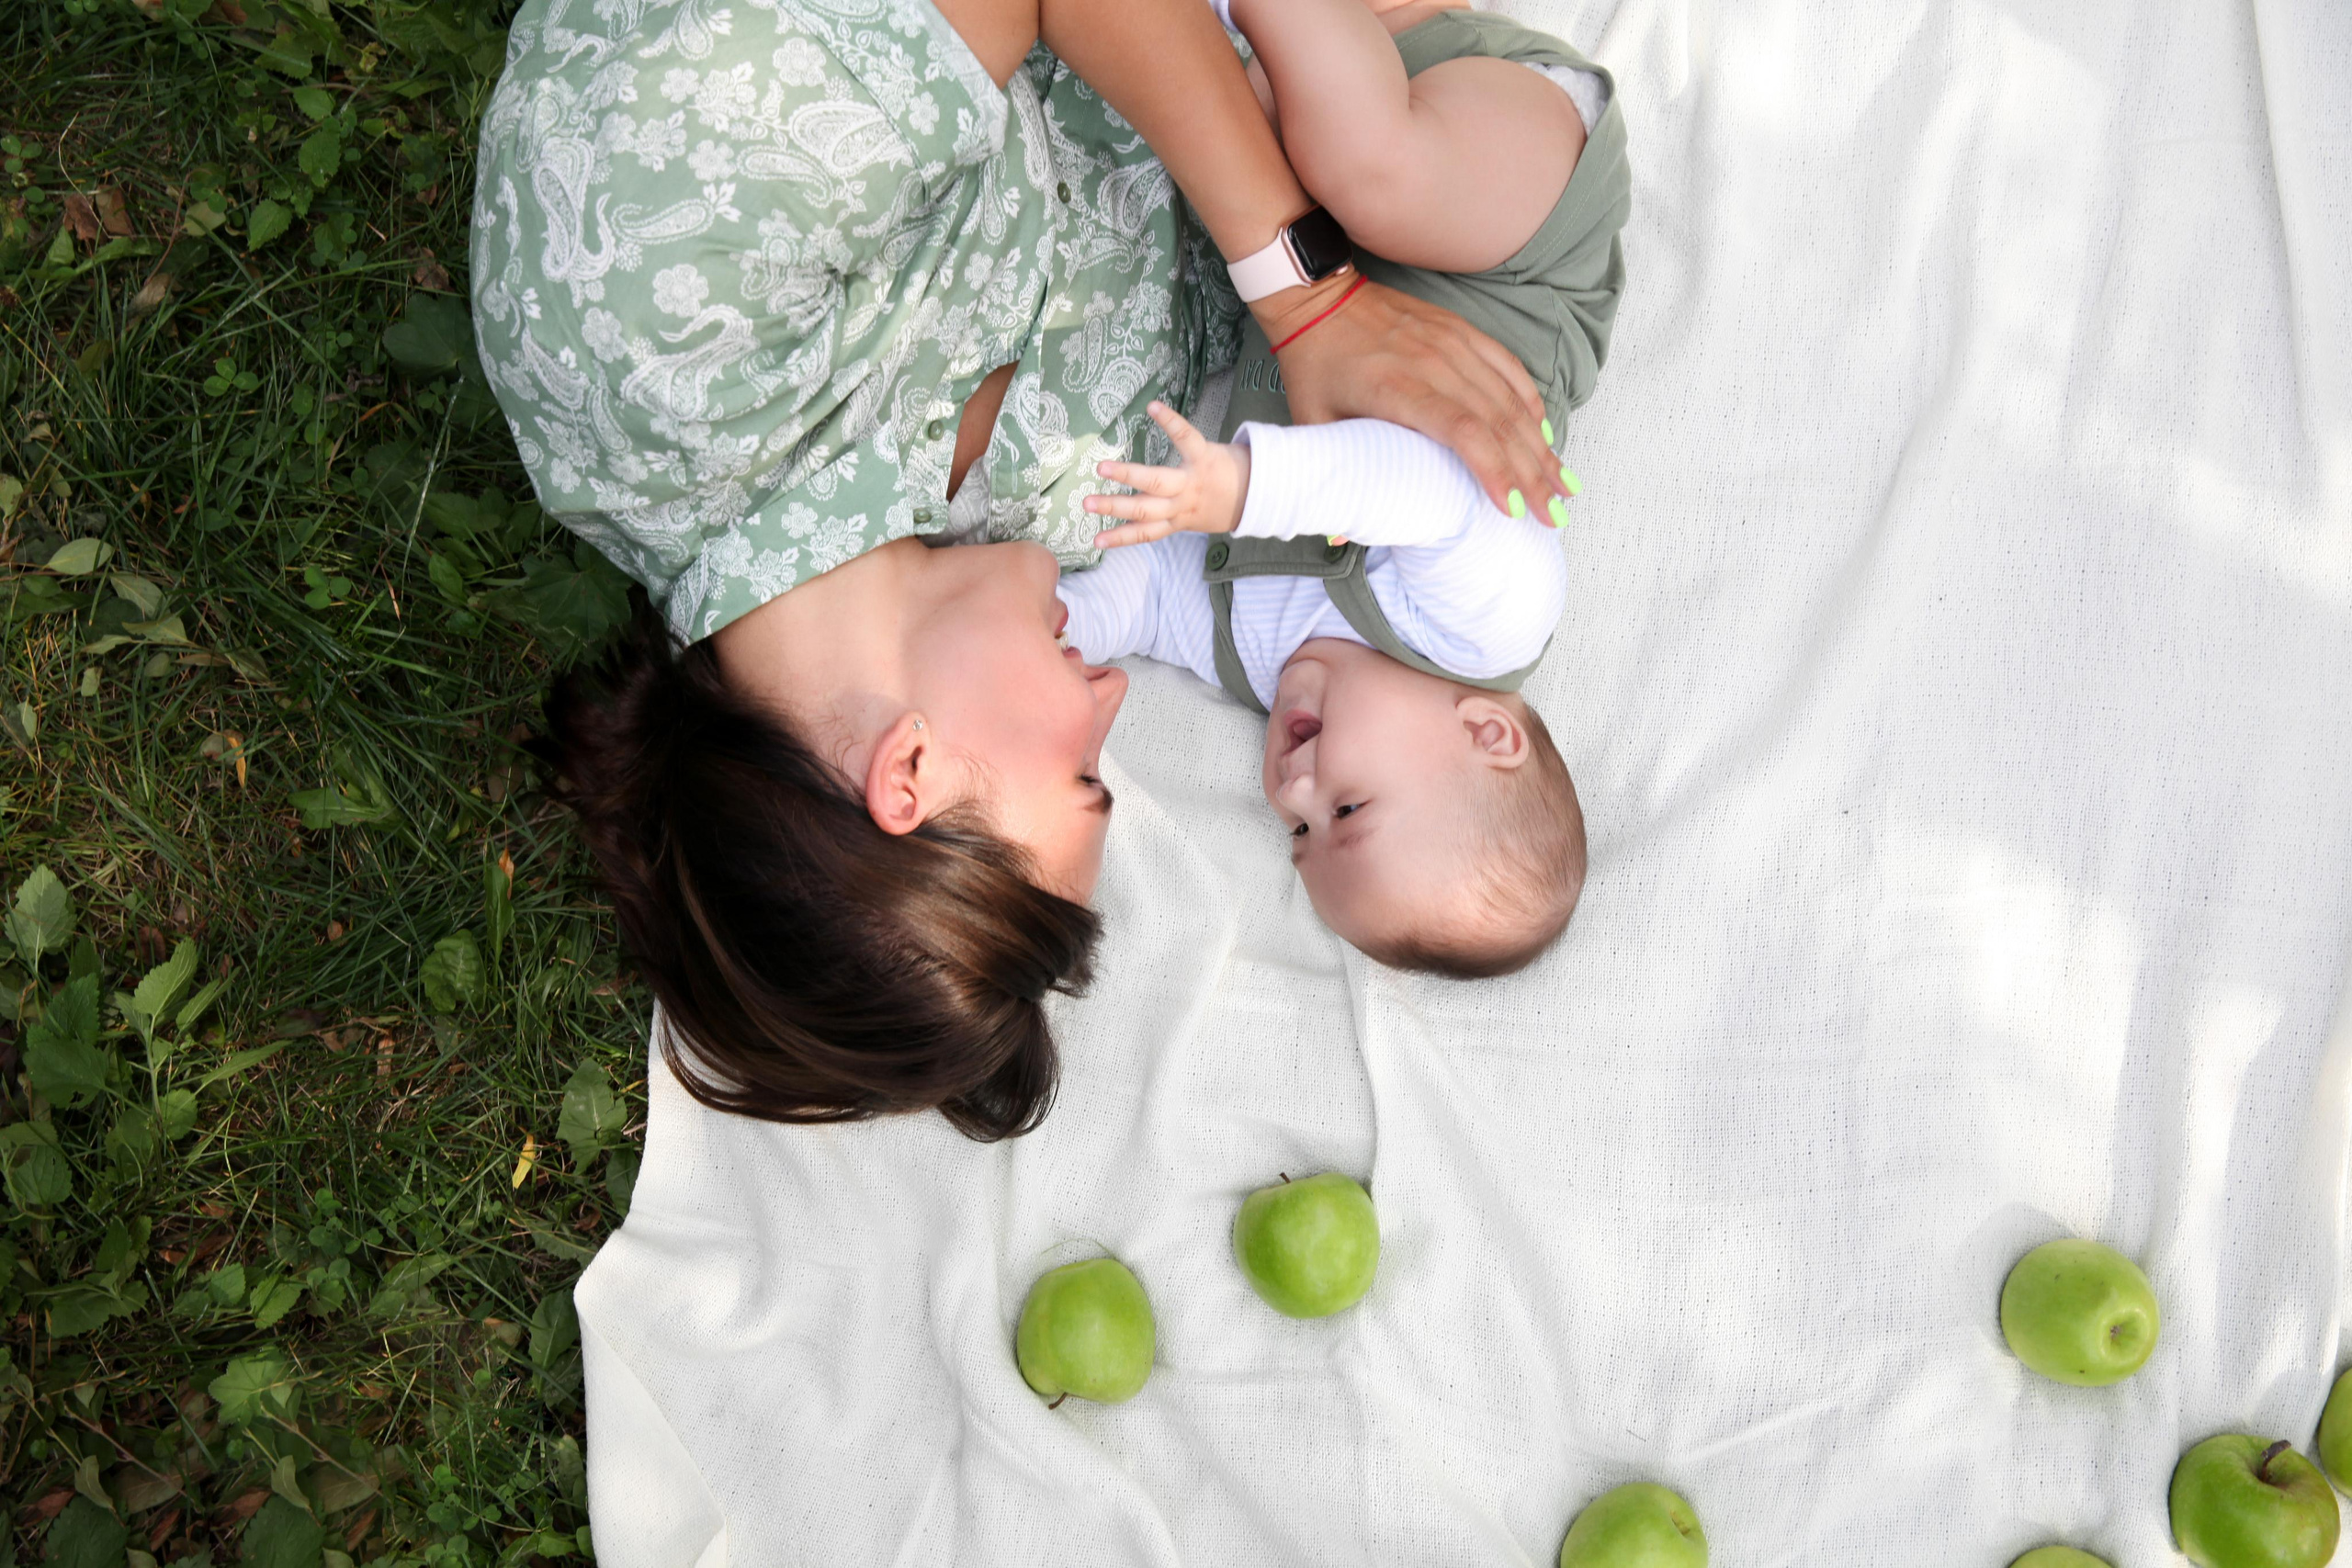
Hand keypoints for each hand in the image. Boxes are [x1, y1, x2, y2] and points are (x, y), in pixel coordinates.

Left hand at [1086, 402, 1252, 546]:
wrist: (1251, 504)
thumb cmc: (1225, 470)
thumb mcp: (1212, 451)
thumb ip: (1186, 443)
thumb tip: (1156, 413)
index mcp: (1202, 461)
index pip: (1187, 437)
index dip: (1172, 422)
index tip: (1153, 406)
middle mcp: (1189, 487)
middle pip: (1156, 483)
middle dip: (1128, 475)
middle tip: (1101, 466)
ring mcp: (1181, 510)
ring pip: (1146, 513)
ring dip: (1115, 509)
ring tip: (1087, 504)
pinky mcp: (1176, 526)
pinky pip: (1146, 534)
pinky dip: (1122, 538)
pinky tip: (1098, 541)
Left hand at [1257, 273, 1561, 515]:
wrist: (1319, 296)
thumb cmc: (1315, 362)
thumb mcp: (1312, 422)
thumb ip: (1332, 475)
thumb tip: (1338, 536)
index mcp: (1399, 389)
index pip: (1464, 432)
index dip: (1494, 471)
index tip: (1512, 509)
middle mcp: (1435, 365)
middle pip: (1499, 425)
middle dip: (1532, 474)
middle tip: (1554, 515)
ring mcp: (1453, 344)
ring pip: (1511, 400)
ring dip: (1541, 447)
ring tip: (1563, 484)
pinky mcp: (1462, 331)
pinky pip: (1508, 368)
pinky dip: (1530, 403)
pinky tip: (1544, 435)